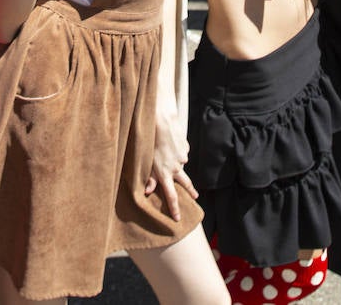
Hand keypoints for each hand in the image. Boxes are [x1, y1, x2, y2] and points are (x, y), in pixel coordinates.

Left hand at [144, 105, 195, 220]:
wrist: (162, 122)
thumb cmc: (149, 142)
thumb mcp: (145, 162)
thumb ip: (148, 177)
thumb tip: (147, 191)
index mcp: (164, 173)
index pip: (171, 196)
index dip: (174, 208)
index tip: (178, 218)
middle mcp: (175, 167)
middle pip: (186, 183)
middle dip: (190, 191)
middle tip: (195, 198)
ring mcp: (182, 157)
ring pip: (180, 165)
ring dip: (176, 164)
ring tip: (167, 153)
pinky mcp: (185, 147)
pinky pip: (181, 153)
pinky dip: (177, 152)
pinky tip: (170, 144)